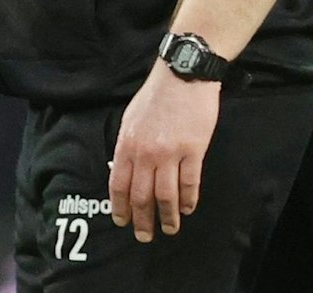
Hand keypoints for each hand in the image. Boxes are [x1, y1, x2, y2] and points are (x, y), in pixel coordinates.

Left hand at [109, 61, 219, 243]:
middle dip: (142, 219)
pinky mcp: (193, 150)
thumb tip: (122, 169)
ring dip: (167, 217)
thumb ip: (126, 146)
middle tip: (144, 236)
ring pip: (166, 195)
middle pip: (141, 195)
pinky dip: (188, 200)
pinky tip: (187, 209)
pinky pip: (190, 183)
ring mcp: (170, 153)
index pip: (118, 184)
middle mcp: (146, 152)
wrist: (182, 76)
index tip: (122, 221)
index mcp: (127, 144)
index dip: (120, 207)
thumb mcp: (130, 119)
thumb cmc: (155, 96)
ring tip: (170, 229)